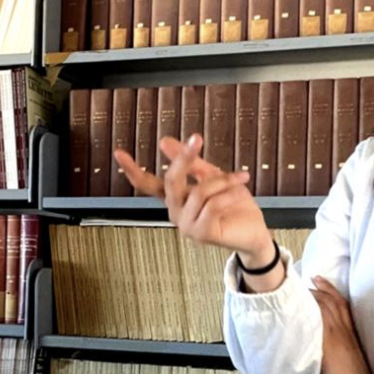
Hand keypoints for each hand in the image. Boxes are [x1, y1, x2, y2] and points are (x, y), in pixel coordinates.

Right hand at [115, 134, 273, 263]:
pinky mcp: (201, 234)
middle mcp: (176, 213)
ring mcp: (187, 226)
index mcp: (176, 200)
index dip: (133, 170)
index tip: (119, 153)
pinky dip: (228, 194)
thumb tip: (165, 141)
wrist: (255, 232)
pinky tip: (239, 191)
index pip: (148, 184)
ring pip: (199, 191)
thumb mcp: (214, 177)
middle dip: (184, 158)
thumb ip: (192, 162)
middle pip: (171, 181)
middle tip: (195, 139)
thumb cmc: (235, 207)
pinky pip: (212, 205)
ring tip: (240, 178)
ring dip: (223, 181)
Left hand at [310, 276, 373, 373]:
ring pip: (327, 306)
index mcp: (352, 337)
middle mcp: (346, 333)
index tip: (323, 285)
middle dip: (324, 288)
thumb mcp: (349, 365)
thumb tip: (325, 357)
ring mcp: (338, 336)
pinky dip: (312, 309)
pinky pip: (321, 319)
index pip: (344, 309)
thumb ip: (339, 356)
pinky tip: (303, 304)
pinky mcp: (330, 343)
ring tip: (304, 287)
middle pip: (335, 302)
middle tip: (314, 279)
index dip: (334, 294)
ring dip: (315, 295)